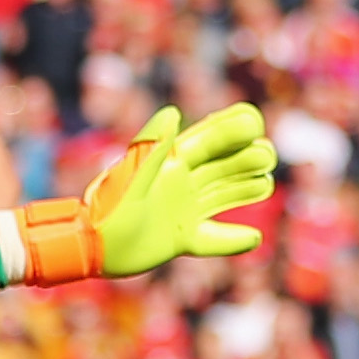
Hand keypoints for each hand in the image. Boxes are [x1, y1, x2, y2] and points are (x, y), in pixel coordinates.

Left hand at [85, 105, 276, 274]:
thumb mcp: (132, 173)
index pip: (209, 139)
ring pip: (225, 195)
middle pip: (225, 166)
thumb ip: (152, 145)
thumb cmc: (108, 206)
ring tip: (267, 183)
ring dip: (247, 189)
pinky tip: (253, 238)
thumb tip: (174, 112)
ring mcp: (184, 211)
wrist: (90, 246)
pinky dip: (234, 239)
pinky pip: (215, 238)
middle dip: (248, 157)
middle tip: (265, 155)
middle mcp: (182, 183)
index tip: (254, 121)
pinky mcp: (182, 240)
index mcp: (172, 162)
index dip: (232, 128)